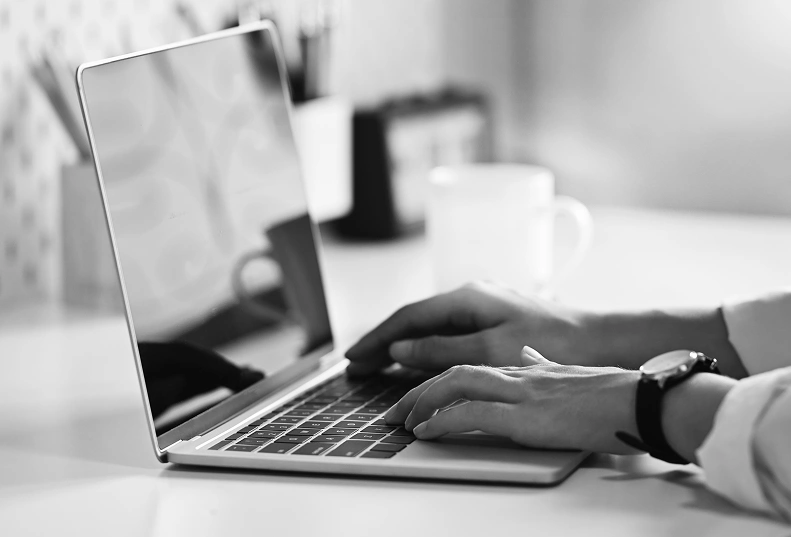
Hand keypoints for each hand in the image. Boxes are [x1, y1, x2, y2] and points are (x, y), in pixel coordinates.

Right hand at [345, 281, 590, 375]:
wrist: (599, 340)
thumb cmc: (553, 342)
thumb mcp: (491, 349)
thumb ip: (441, 348)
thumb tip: (400, 348)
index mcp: (466, 298)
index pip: (408, 318)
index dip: (377, 338)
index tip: (353, 358)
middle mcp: (470, 297)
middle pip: (414, 320)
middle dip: (382, 341)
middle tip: (355, 365)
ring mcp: (481, 308)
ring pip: (429, 326)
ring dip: (400, 345)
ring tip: (374, 365)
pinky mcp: (492, 321)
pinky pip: (446, 333)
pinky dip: (423, 347)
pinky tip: (414, 360)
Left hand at [383, 346, 641, 453]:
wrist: (643, 400)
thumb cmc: (615, 395)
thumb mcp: (571, 374)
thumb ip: (544, 366)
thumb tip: (530, 357)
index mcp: (528, 367)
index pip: (472, 365)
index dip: (439, 378)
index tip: (420, 394)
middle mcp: (518, 374)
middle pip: (453, 371)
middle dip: (418, 390)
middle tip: (395, 411)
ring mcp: (520, 392)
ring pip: (455, 385)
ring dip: (421, 402)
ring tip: (402, 421)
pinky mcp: (525, 415)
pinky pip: (471, 414)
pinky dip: (443, 421)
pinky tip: (426, 432)